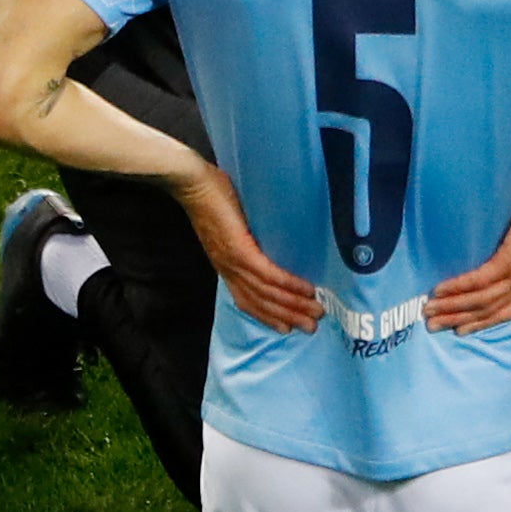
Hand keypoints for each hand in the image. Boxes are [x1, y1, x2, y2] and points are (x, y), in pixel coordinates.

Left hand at [174, 163, 321, 332]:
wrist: (194, 184)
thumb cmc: (211, 196)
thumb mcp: (228, 224)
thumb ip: (243, 234)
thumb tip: (265, 234)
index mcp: (225, 266)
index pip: (247, 300)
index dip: (267, 316)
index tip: (287, 327)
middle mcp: (229, 270)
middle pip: (261, 302)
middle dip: (288, 317)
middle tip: (312, 328)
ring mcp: (234, 263)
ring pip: (268, 294)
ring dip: (294, 306)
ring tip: (317, 312)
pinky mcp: (241, 252)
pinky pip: (269, 275)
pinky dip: (289, 285)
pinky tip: (307, 290)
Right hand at [429, 177, 510, 331]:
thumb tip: (500, 251)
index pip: (504, 311)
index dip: (480, 322)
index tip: (458, 329)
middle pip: (487, 311)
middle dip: (458, 320)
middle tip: (432, 326)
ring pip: (481, 300)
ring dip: (452, 307)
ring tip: (429, 310)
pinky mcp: (510, 261)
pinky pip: (480, 280)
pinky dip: (458, 288)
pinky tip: (440, 290)